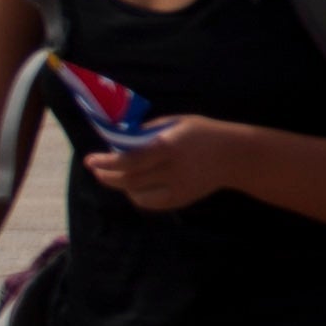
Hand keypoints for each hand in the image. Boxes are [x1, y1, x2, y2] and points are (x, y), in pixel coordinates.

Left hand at [82, 111, 252, 214]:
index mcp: (170, 146)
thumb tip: (117, 143)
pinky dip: (136, 195)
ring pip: (135, 193)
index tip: (91, 159)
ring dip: (119, 184)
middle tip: (96, 168)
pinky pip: (149, 202)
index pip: (130, 160)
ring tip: (114, 174)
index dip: (106, 162)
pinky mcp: (181, 199)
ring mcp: (177, 188)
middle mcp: (172, 170)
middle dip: (106, 175)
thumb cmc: (202, 133)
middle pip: (128, 180)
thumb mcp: (175, 123)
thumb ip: (147, 133)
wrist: (235, 155)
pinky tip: (134, 186)